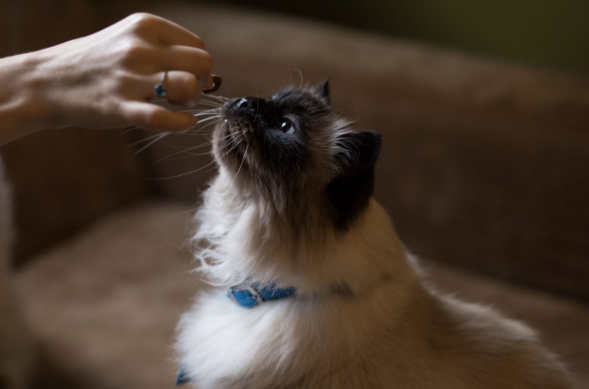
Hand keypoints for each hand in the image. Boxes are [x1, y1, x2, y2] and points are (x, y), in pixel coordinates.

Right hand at [1, 13, 212, 138]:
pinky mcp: (120, 107)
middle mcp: (139, 47)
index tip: (184, 76)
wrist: (45, 82)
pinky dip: (182, 123)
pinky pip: (164, 118)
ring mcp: (129, 77)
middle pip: (202, 63)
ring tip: (177, 104)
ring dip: (192, 100)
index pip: (198, 46)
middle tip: (183, 93)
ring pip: (189, 85)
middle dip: (201, 81)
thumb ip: (165, 50)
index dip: (198, 66)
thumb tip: (212, 76)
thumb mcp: (127, 40)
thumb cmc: (95, 63)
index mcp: (144, 25)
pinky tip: (184, 122)